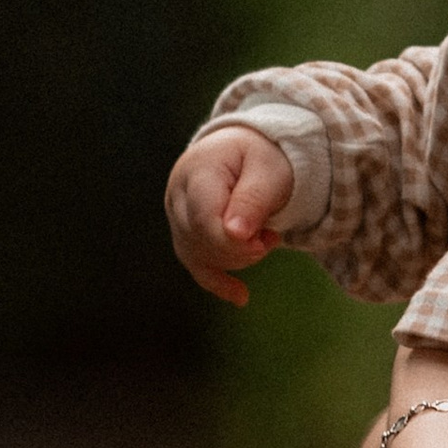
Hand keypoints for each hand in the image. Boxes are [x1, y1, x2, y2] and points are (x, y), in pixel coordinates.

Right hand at [166, 126, 296, 305]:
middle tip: (271, 237)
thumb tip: (235, 235)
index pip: (204, 220)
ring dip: (236, 260)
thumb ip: (253, 199)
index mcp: (197, 171)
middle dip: (240, 249)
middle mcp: (178, 195)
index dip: (236, 242)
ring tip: (264, 241)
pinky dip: (219, 283)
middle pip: (200, 240)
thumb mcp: (268, 170)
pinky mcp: (185, 235)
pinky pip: (195, 266)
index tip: (268, 240)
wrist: (247, 150)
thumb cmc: (261, 156)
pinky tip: (241, 297)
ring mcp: (177, 216)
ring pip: (197, 256)